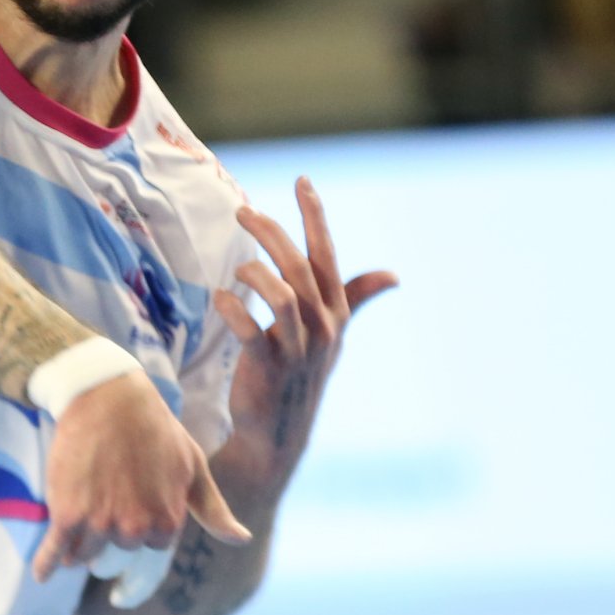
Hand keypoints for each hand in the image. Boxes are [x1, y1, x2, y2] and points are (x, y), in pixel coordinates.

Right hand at [33, 369, 248, 581]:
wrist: (108, 397)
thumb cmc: (155, 429)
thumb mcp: (194, 466)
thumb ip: (214, 509)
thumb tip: (242, 540)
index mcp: (168, 521)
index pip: (149, 550)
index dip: (139, 528)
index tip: (132, 502)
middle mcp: (136, 529)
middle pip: (117, 554)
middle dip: (111, 532)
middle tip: (107, 492)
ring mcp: (101, 523)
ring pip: (86, 555)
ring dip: (80, 541)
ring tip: (81, 503)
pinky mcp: (68, 515)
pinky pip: (55, 553)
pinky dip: (46, 564)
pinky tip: (41, 574)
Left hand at [214, 177, 397, 500]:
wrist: (277, 434)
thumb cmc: (301, 376)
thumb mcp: (333, 335)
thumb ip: (356, 299)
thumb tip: (393, 276)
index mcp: (335, 312)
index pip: (327, 254)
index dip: (315, 216)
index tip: (302, 180)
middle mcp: (322, 327)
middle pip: (299, 267)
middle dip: (271, 232)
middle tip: (243, 212)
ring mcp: (297, 349)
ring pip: (281, 295)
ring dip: (255, 272)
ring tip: (236, 269)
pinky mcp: (268, 368)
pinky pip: (250, 330)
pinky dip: (233, 309)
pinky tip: (221, 299)